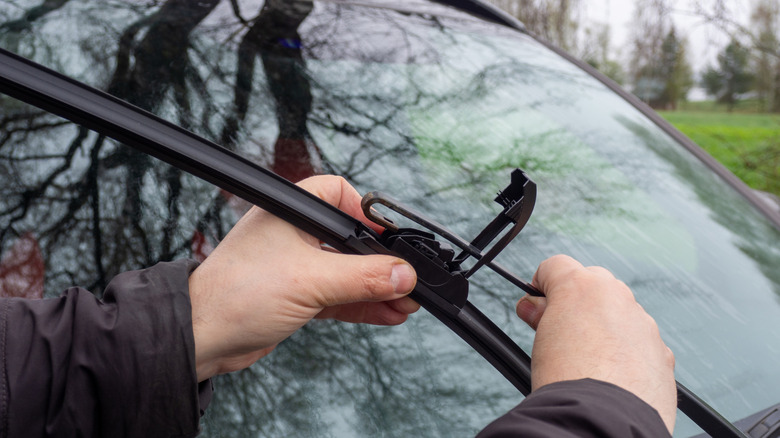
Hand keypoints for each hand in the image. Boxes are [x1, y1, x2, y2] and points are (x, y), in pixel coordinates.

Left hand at [188, 175, 419, 381]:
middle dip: (379, 260)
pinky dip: (362, 305)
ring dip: (376, 288)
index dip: (366, 213)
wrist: (201, 338)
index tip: (390, 238)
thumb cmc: (234, 295)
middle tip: (406, 277)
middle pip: (348, 238)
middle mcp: (292, 235)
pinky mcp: (296, 296)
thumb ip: (362, 277)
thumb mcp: (310, 280)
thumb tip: (402, 274)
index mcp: (290, 212)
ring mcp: (295, 266)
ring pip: (346, 272)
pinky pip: (339, 296)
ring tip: (406, 302)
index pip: (338, 193)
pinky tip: (387, 314)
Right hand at [515, 255, 675, 433]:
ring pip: (620, 314)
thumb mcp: (539, 340)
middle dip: (577, 304)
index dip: (542, 286)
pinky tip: (610, 377)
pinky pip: (640, 343)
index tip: (537, 306)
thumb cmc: (568, 379)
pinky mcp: (661, 351)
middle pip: (592, 284)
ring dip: (603, 329)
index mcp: (582, 286)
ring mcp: (643, 323)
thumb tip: (533, 307)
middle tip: (559, 334)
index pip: (555, 266)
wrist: (604, 419)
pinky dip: (626, 354)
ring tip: (586, 362)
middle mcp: (617, 297)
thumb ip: (539, 316)